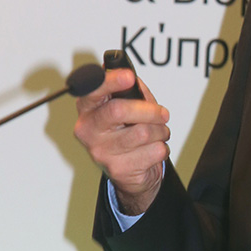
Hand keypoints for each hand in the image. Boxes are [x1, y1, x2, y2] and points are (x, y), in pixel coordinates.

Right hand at [74, 67, 170, 215]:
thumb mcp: (129, 105)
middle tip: (163, 114)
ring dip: (160, 131)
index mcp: (88, 108)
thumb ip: (131, 90)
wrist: (131, 172)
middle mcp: (87, 129)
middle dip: (149, 110)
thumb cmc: (129, 131)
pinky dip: (162, 148)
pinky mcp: (117, 169)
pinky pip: (154, 151)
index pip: (92, 90)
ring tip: (159, 133)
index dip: (111, 81)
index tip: (129, 77)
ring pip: (142, 132)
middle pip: (118, 110)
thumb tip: (132, 77)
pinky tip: (154, 149)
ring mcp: (100, 151)